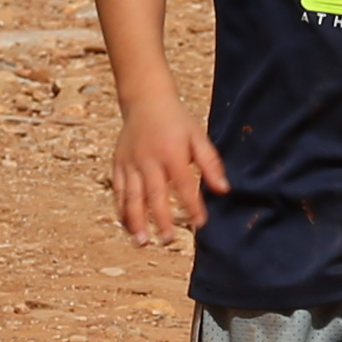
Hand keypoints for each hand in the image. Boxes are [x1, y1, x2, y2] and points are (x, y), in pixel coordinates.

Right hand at [111, 108, 229, 243]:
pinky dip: (121, 209)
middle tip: (168, 240)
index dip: (193, 205)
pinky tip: (127, 226)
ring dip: (136, 221)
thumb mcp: (198, 137)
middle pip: (154, 194)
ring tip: (142, 242)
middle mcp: (149, 160)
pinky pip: (118, 191)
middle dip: (161, 219)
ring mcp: (131, 163)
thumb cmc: (176, 121)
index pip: (184, 184)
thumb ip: (211, 164)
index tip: (200, 224)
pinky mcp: (118, 164)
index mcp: (172, 153)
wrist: (145, 100)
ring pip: (131, 196)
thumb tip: (223, 190)